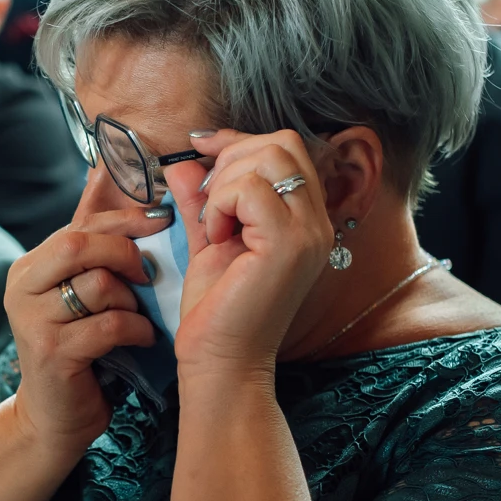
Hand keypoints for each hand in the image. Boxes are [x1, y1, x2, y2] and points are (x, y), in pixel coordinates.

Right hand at [4, 208, 161, 455]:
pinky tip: (142, 339)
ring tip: (137, 318)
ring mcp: (33, 321)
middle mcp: (22, 289)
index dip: (124, 220)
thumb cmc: (78, 353)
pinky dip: (137, 329)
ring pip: (100, 284)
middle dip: (125, 253)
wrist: (53, 417)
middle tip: (147, 276)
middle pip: (80, 245)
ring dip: (132, 301)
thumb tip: (147, 217)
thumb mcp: (78, 300)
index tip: (162, 220)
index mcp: (28, 268)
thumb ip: (95, 262)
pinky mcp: (53, 353)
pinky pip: (110, 324)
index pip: (79, 226)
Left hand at [171, 130, 330, 379]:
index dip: (238, 141)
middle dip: (232, 159)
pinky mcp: (288, 244)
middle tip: (209, 204)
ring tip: (213, 227)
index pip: (286, 147)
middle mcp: (317, 223)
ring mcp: (308, 232)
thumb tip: (183, 161)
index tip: (200, 147)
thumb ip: (201, 198)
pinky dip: (220, 205)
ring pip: (268, 159)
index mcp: (305, 219)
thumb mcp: (208, 239)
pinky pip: (250, 189)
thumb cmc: (217, 309)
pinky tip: (215, 238)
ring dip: (224, 185)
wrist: (220, 360)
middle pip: (282, 143)